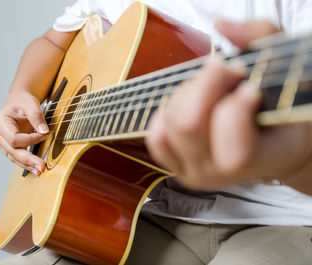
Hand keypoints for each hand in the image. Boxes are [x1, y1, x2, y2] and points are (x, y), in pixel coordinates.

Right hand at [0, 90, 47, 175]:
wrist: (19, 102)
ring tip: (39, 171)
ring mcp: (3, 142)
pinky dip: (26, 164)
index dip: (29, 139)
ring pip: (14, 157)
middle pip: (12, 151)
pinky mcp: (9, 147)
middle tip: (41, 166)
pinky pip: (17, 157)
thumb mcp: (30, 103)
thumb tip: (44, 130)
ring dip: (27, 165)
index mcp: (0, 123)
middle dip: (28, 159)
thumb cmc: (22, 101)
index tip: (44, 136)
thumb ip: (36, 116)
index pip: (13, 138)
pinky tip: (35, 169)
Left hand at [145, 20, 311, 189]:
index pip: (236, 146)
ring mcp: (194, 171)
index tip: (248, 83)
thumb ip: (260, 37)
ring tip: (210, 89)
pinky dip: (166, 112)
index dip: (236, 104)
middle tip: (225, 72)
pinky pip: (156, 137)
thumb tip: (220, 26)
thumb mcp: (283, 66)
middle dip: (204, 85)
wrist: (271, 144)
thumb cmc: (281, 105)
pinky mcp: (174, 165)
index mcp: (259, 159)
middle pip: (188, 125)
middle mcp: (220, 173)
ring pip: (170, 124)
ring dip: (187, 94)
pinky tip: (188, 103)